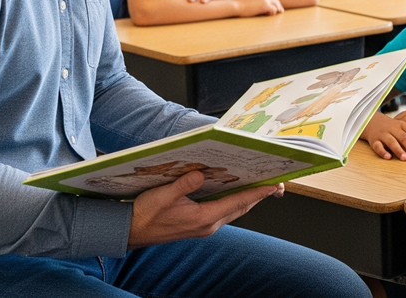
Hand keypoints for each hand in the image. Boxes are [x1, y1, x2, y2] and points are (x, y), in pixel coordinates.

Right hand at [128, 170, 282, 249]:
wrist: (129, 232)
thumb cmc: (144, 215)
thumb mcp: (162, 196)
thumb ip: (183, 184)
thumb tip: (201, 173)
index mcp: (203, 218)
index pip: (238, 202)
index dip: (259, 192)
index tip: (275, 184)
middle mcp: (208, 224)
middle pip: (241, 206)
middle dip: (259, 194)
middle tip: (276, 181)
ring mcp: (205, 225)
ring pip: (234, 209)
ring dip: (248, 197)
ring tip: (262, 182)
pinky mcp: (199, 224)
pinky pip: (224, 210)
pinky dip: (234, 199)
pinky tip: (235, 189)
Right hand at [235, 0, 283, 16]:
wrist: (236, 5)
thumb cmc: (241, 6)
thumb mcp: (251, 3)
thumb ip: (258, 4)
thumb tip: (262, 9)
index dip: (276, 4)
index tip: (278, 9)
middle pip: (277, 1)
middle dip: (279, 7)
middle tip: (281, 13)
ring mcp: (266, 0)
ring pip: (277, 6)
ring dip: (276, 11)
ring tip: (272, 15)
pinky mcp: (265, 6)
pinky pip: (274, 10)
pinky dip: (272, 14)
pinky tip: (266, 16)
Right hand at [362, 112, 405, 160]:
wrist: (372, 122)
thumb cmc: (392, 128)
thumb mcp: (404, 129)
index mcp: (402, 125)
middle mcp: (393, 128)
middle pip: (403, 137)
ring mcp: (383, 134)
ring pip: (391, 141)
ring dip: (399, 150)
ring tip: (405, 158)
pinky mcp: (374, 140)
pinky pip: (378, 146)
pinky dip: (383, 152)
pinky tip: (388, 157)